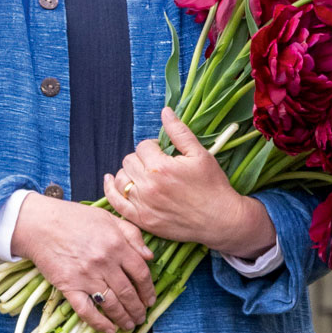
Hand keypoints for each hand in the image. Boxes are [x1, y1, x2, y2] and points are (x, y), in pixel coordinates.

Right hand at [10, 193, 155, 332]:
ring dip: (124, 319)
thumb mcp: (107, 217)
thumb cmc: (74, 218)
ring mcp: (87, 276)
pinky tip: (109, 330)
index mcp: (116, 244)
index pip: (141, 273)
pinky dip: (100, 324)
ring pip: (112, 305)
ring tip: (129, 325)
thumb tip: (149, 256)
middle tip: (142, 317)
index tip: (150, 299)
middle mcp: (105, 262)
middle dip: (138, 309)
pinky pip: (87, 311)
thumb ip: (131, 234)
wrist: (41, 224)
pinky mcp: (69, 287)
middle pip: (128, 292)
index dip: (148, 289)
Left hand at [104, 107, 275, 258]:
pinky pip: (116, 202)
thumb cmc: (212, 185)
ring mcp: (143, 206)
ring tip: (144, 175)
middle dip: (142, 159)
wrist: (221, 220)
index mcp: (161, 167)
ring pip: (121, 179)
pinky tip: (110, 180)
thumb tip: (165, 111)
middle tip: (157, 164)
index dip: (154, 147)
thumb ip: (179, 132)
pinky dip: (110, 190)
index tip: (165, 153)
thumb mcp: (199, 154)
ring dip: (129, 173)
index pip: (143, 146)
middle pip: (129, 160)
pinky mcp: (142, 220)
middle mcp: (148, 186)